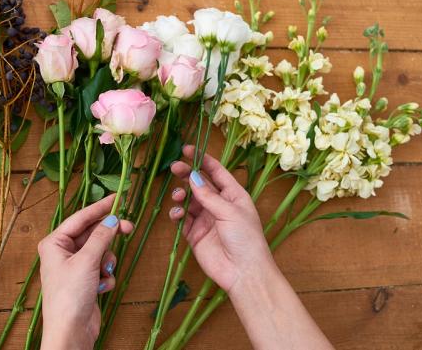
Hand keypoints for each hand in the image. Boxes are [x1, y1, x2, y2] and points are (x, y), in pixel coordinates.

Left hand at [38, 195, 133, 349]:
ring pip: (101, 251)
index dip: (100, 208)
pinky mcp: (85, 281)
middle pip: (92, 234)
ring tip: (104, 273)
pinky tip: (101, 288)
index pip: (80, 218)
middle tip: (130, 227)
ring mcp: (75, 267)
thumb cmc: (70, 295)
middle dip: (108, 236)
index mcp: (54, 243)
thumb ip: (101, 237)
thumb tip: (112, 219)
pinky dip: (105, 277)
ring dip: (107, 262)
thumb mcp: (86, 261)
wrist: (71, 332)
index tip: (118, 198)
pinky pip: (102, 268)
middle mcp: (62, 252)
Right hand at [168, 146, 273, 293]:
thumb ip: (208, 195)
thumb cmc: (246, 239)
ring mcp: (206, 219)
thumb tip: (192, 176)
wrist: (243, 272)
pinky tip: (177, 215)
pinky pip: (182, 218)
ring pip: (188, 199)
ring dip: (181, 194)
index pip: (216, 171)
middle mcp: (219, 204)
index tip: (187, 149)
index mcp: (234, 195)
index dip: (202, 159)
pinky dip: (177, 214)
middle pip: (199, 183)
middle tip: (174, 167)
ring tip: (178, 197)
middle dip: (186, 174)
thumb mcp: (229, 212)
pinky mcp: (195, 234)